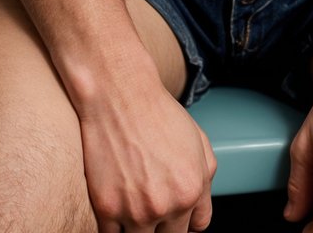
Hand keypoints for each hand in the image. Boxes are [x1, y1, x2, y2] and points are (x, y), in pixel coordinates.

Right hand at [78, 74, 216, 232]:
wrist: (119, 94)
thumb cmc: (157, 114)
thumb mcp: (199, 143)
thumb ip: (205, 186)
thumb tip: (197, 221)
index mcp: (190, 190)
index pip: (193, 230)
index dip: (183, 223)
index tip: (172, 218)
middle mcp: (165, 205)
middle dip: (161, 227)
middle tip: (152, 204)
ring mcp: (134, 209)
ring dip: (137, 228)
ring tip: (133, 205)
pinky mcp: (106, 207)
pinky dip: (114, 228)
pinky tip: (116, 208)